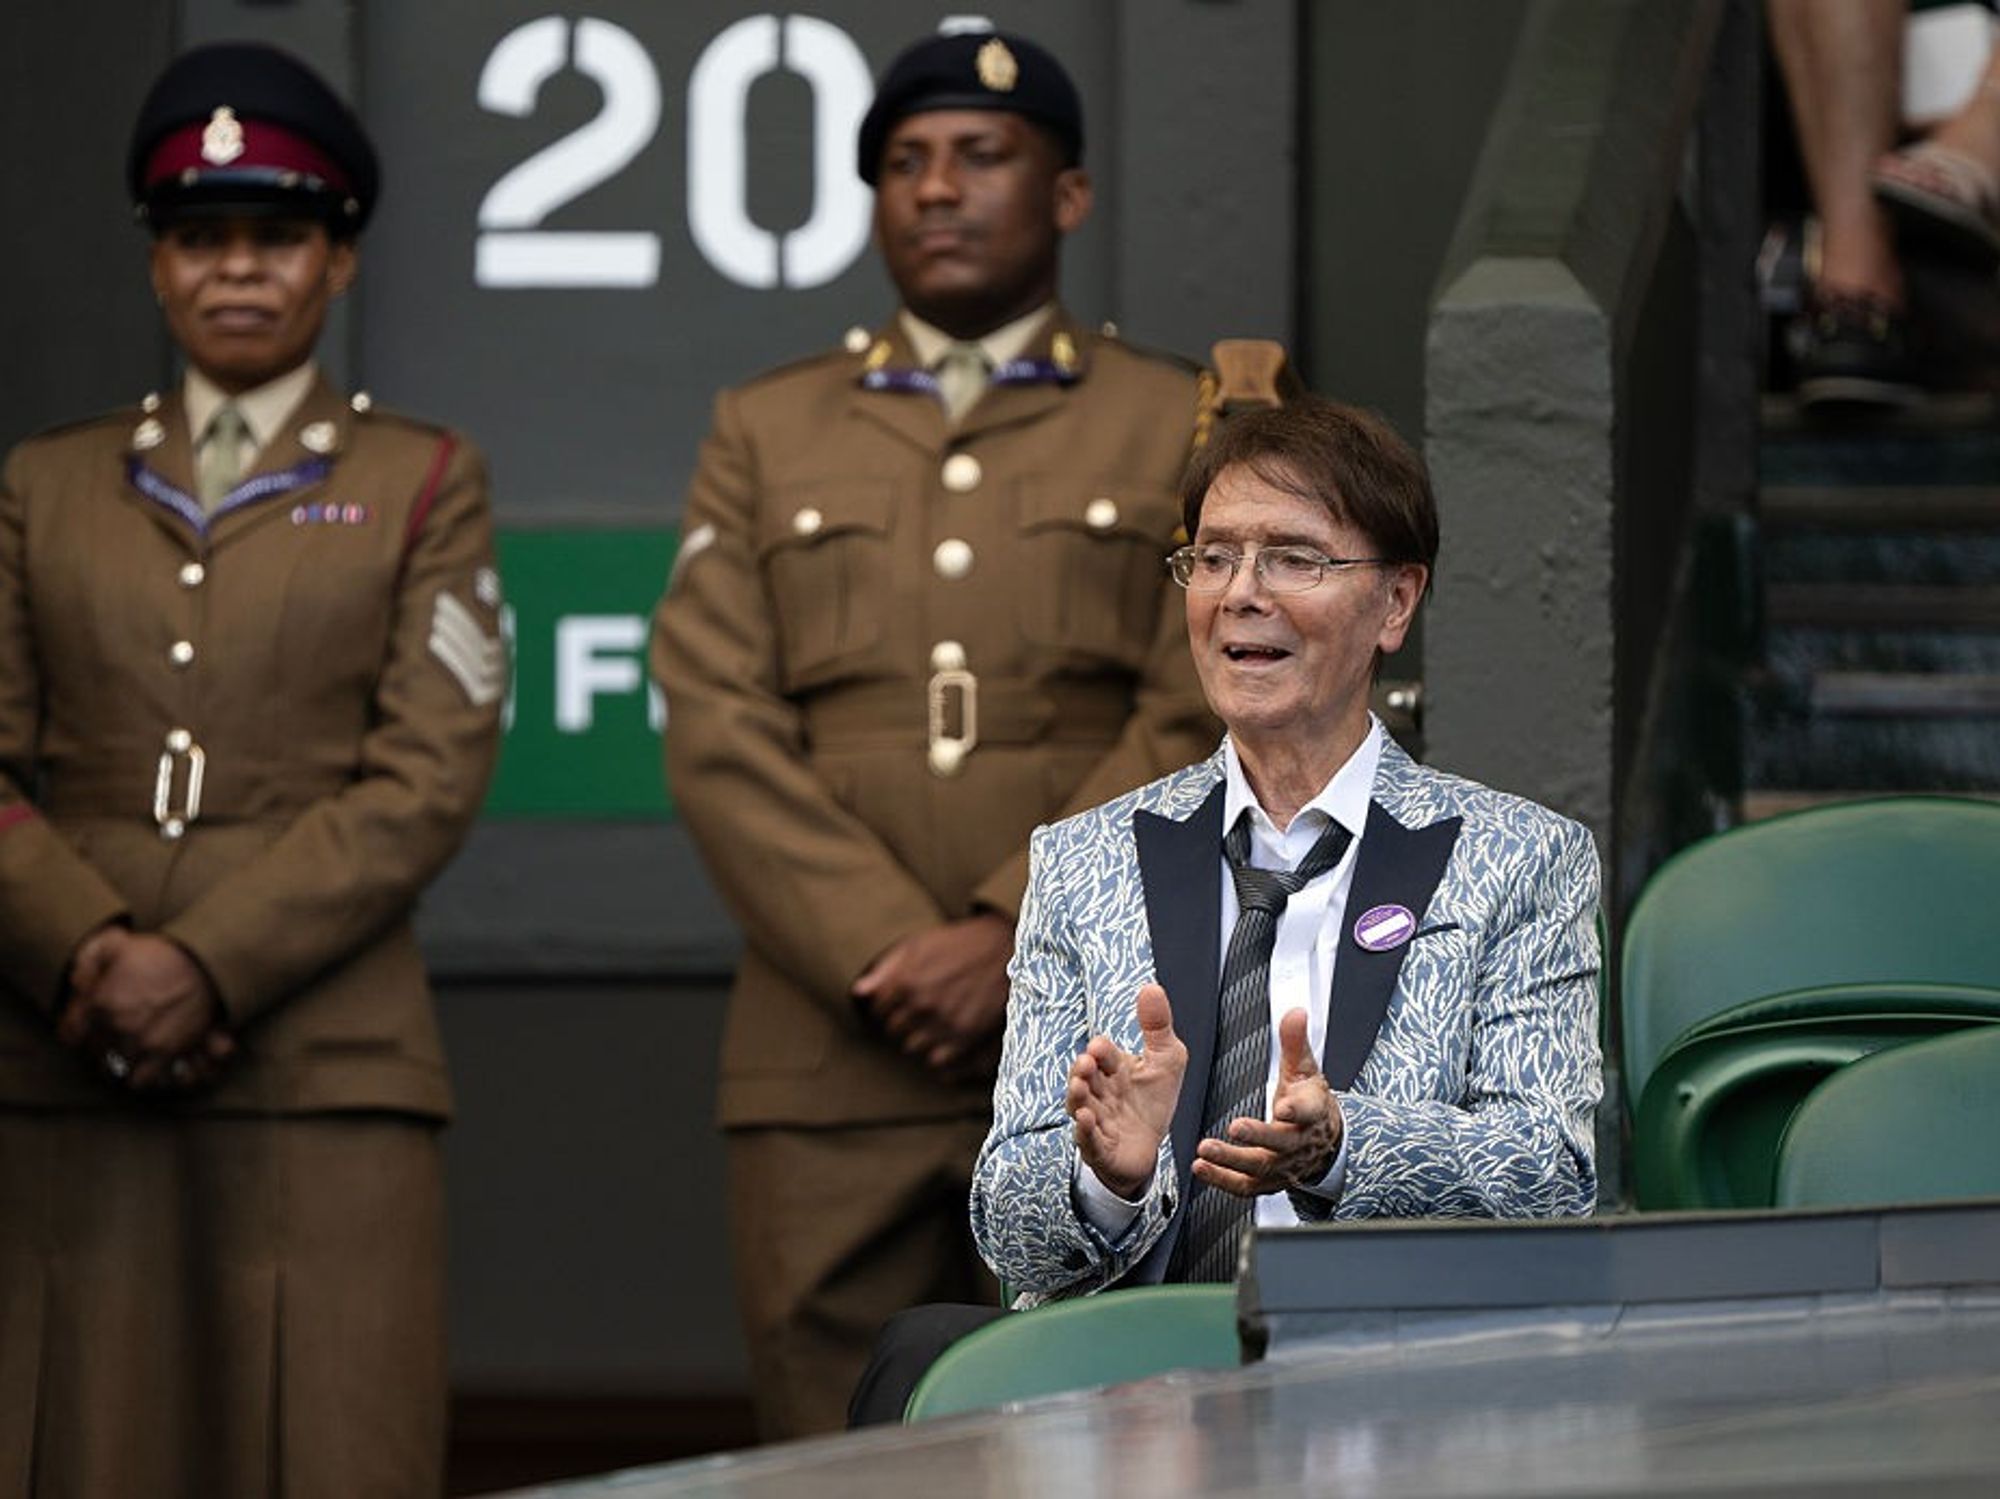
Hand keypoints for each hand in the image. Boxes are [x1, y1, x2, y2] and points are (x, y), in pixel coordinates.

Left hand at [58, 933, 226, 1087]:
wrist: (204, 961)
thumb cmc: (160, 951)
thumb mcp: (116, 943)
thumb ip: (87, 961)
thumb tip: (77, 983)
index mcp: (98, 1003)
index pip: (70, 1033)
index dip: (77, 1029)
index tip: (85, 1025)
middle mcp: (115, 1027)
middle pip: (95, 1052)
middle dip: (101, 1045)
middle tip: (112, 1036)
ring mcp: (141, 1043)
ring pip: (116, 1070)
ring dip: (119, 1064)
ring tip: (129, 1055)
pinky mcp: (166, 1053)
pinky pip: (142, 1080)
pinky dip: (141, 1076)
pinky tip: (147, 1064)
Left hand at [852, 914, 1013, 1071]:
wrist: (1004, 949)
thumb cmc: (957, 944)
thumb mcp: (918, 945)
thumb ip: (885, 969)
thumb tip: (858, 992)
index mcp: (905, 982)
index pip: (877, 1011)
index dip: (885, 1006)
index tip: (895, 1003)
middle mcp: (922, 1005)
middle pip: (893, 1031)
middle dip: (900, 1022)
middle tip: (913, 1012)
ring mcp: (943, 1023)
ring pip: (912, 1048)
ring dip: (917, 1038)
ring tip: (928, 1024)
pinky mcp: (965, 1036)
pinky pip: (936, 1061)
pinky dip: (936, 1051)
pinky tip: (942, 1035)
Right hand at [1067, 983, 1188, 1199]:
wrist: (1147, 1148)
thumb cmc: (1151, 1102)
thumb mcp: (1165, 1060)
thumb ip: (1157, 1026)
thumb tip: (1151, 985)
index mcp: (1112, 1069)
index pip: (1102, 1055)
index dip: (1101, 1052)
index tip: (1099, 1048)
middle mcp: (1098, 1092)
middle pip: (1083, 1079)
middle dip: (1082, 1072)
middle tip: (1085, 1065)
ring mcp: (1095, 1121)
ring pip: (1079, 1107)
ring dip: (1077, 1098)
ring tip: (1080, 1090)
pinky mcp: (1099, 1149)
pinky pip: (1087, 1141)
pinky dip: (1084, 1131)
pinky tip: (1085, 1122)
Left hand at [1191, 1007, 1342, 1198]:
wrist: (1324, 1142)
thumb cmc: (1310, 1101)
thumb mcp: (1306, 1069)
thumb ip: (1295, 1042)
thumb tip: (1295, 1013)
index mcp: (1311, 1112)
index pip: (1308, 1110)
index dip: (1297, 1108)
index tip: (1283, 1105)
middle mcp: (1298, 1142)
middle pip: (1280, 1143)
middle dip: (1258, 1137)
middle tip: (1235, 1127)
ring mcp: (1283, 1166)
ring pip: (1260, 1168)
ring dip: (1231, 1160)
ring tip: (1206, 1150)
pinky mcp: (1268, 1181)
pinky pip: (1245, 1187)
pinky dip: (1222, 1180)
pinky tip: (1202, 1168)